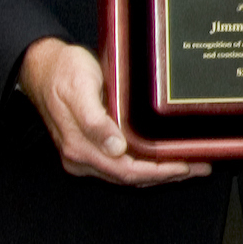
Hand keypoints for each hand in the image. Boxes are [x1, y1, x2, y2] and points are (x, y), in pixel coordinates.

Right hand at [18, 37, 208, 184]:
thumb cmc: (62, 72)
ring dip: (160, 172)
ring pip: (128, 174)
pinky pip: (122, 165)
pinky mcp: (90, 148)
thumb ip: (95, 121)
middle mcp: (81, 157)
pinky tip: (164, 160)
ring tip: (191, 165)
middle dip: (167, 174)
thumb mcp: (80, 89)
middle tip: (200, 166)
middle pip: (130, 177)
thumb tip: (115, 148)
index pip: (126, 171)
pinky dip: (146, 165)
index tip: (186, 165)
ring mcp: (85, 155)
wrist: (42, 66)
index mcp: (79, 147)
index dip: (159, 172)